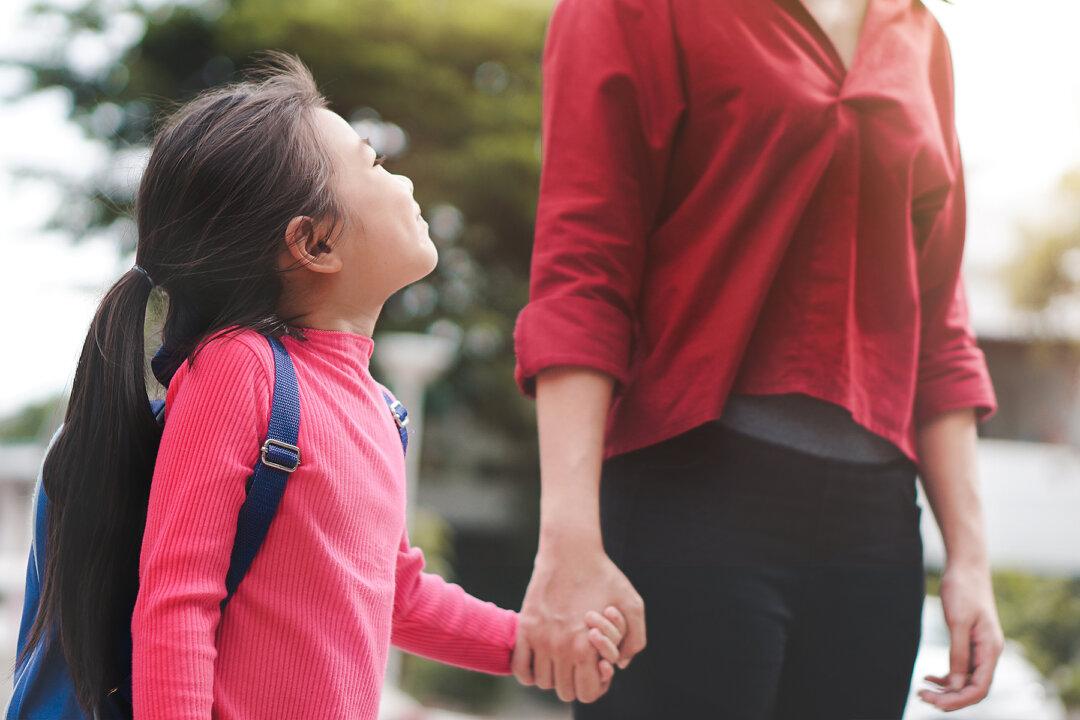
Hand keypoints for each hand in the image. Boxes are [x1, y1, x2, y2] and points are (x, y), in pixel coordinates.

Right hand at [513, 543, 645, 702]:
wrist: (571, 551)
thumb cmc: (604, 575)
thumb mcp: (632, 603)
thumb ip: (635, 639)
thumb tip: (620, 665)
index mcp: (587, 647)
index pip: (587, 692)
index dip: (596, 686)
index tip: (599, 667)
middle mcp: (561, 648)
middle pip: (565, 691)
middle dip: (576, 682)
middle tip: (581, 662)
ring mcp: (540, 639)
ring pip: (543, 682)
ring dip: (554, 676)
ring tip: (563, 658)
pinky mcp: (526, 628)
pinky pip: (520, 668)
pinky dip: (529, 673)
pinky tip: (541, 659)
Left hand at [917, 562, 1004, 711]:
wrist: (966, 566)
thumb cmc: (963, 589)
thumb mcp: (958, 622)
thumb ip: (958, 654)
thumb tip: (956, 685)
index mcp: (990, 650)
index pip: (979, 688)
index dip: (958, 700)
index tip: (934, 702)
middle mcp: (988, 652)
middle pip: (973, 688)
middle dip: (949, 697)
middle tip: (922, 697)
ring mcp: (980, 648)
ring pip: (966, 680)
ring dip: (946, 689)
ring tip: (923, 691)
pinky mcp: (970, 641)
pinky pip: (961, 668)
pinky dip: (946, 676)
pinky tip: (929, 677)